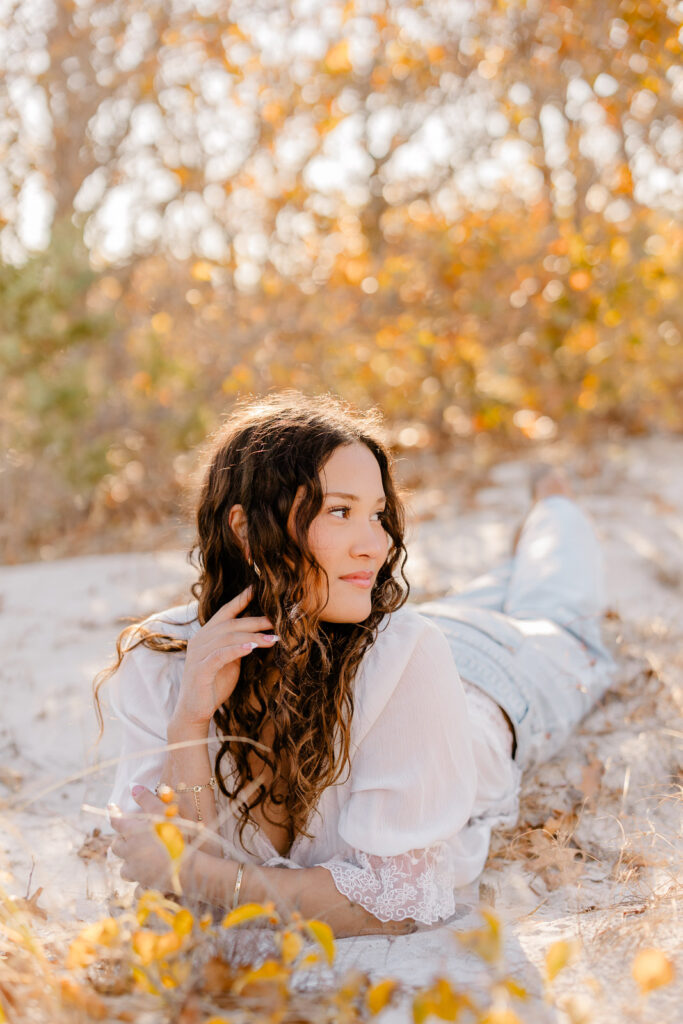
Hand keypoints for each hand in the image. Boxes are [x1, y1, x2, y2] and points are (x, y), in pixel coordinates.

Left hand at [109, 787, 198, 890]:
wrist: (187, 866)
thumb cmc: (176, 835)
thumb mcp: (163, 812)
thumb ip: (147, 799)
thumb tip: (132, 786)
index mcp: (132, 832)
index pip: (116, 821)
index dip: (113, 813)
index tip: (112, 807)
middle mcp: (129, 852)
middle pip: (116, 847)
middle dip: (121, 841)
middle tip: (128, 837)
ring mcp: (136, 871)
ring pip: (124, 870)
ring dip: (128, 864)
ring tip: (137, 860)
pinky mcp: (146, 885)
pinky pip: (137, 889)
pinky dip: (140, 886)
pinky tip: (146, 883)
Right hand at [173, 585, 277, 728]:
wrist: (194, 712)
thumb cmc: (214, 685)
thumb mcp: (230, 661)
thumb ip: (238, 645)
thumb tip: (258, 633)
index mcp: (205, 635)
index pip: (224, 612)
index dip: (240, 599)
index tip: (256, 588)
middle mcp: (199, 640)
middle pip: (230, 623)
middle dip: (254, 621)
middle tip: (276, 621)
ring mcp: (198, 654)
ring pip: (227, 637)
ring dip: (251, 636)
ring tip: (272, 639)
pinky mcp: (200, 670)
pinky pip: (219, 655)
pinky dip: (236, 649)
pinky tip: (251, 647)